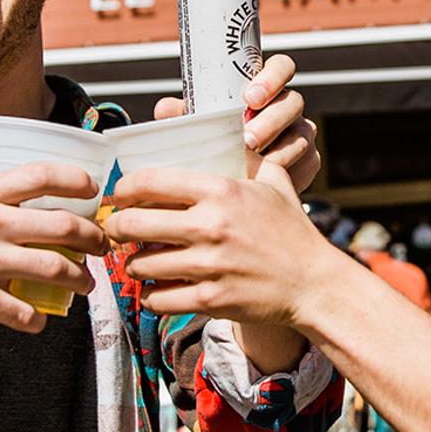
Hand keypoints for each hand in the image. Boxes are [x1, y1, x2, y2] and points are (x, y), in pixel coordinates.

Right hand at [0, 163, 108, 341]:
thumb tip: (34, 207)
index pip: (40, 175)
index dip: (75, 180)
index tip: (94, 190)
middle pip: (61, 225)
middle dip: (92, 238)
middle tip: (101, 247)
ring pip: (56, 268)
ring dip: (80, 279)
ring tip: (84, 285)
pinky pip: (29, 311)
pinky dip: (39, 318)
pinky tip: (38, 318)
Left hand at [103, 165, 375, 326]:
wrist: (314, 283)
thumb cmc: (291, 231)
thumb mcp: (272, 182)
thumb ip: (245, 157)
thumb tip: (229, 131)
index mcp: (221, 191)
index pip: (149, 181)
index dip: (123, 188)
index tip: (118, 195)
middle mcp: (210, 226)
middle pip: (132, 224)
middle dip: (116, 228)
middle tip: (116, 230)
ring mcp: (209, 266)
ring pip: (140, 264)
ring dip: (132, 263)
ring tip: (137, 260)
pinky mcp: (210, 300)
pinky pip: (156, 298)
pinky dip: (149, 294)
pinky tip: (155, 288)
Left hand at [154, 52, 320, 195]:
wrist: (241, 186)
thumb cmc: (220, 143)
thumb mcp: (204, 127)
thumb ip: (187, 116)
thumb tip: (165, 109)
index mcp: (266, 88)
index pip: (282, 67)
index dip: (271, 78)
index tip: (250, 98)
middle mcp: (288, 106)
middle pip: (292, 102)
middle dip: (270, 121)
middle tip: (247, 140)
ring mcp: (301, 132)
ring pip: (300, 135)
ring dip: (278, 150)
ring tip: (254, 165)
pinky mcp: (310, 159)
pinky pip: (307, 162)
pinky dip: (289, 171)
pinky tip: (270, 180)